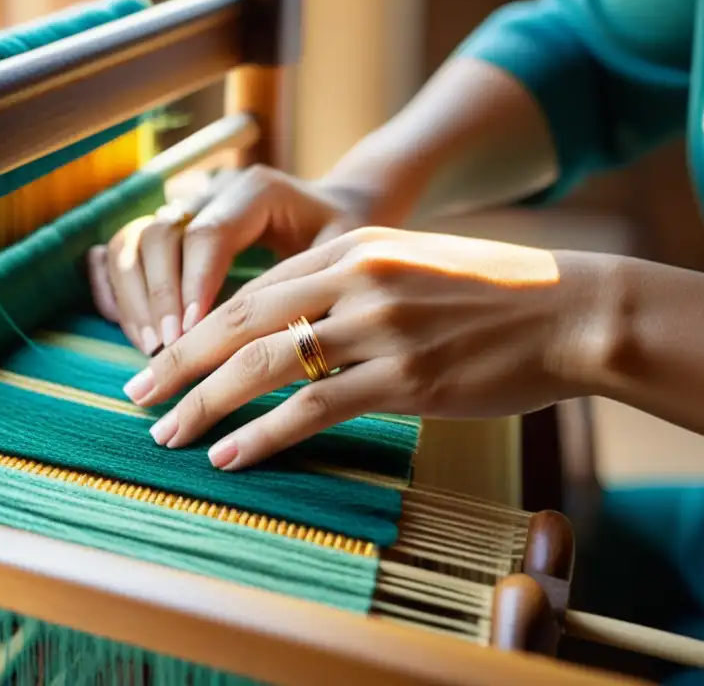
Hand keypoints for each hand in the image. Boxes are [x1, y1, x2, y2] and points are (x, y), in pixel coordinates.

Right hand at [86, 166, 365, 354]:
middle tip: (167, 350)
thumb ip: (307, 285)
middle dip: (158, 296)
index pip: (207, 234)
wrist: (337, 213)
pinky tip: (136, 334)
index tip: (192, 335)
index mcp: (255, 191)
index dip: (193, 285)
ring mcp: (183, 209)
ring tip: (152, 348)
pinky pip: (121, 254)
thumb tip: (270, 340)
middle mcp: (210, 193)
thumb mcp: (342, 258)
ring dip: (134, 298)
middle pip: (159, 235)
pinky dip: (119, 292)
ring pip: (132, 242)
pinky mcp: (167, 232)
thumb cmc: (343, 241)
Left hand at [121, 227, 606, 469]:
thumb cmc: (488, 289)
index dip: (196, 326)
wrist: (569, 307)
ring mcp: (378, 329)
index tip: (159, 355)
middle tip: (134, 394)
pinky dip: (264, 435)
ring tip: (167, 433)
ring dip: (206, 403)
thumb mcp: (407, 261)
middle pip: (240, 322)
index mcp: (350, 247)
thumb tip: (286, 318)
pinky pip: (314, 409)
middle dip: (179, 362)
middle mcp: (354, 280)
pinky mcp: (406, 380)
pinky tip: (230, 455)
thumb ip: (345, 279)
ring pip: (265, 366)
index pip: (251, 290)